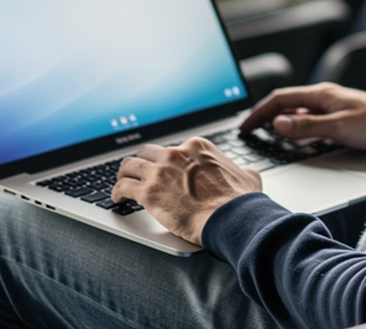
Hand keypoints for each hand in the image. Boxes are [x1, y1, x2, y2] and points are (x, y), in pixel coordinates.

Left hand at [111, 138, 260, 245]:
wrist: (231, 218)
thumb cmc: (241, 201)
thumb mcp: (248, 175)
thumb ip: (239, 170)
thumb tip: (243, 173)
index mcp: (197, 147)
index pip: (172, 148)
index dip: (166, 160)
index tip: (163, 169)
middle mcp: (176, 154)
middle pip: (147, 152)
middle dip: (142, 163)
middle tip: (139, 174)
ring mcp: (160, 171)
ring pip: (129, 165)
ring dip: (124, 174)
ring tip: (121, 183)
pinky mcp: (148, 192)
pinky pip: (122, 186)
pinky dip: (117, 192)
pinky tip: (118, 199)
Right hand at [240, 83, 365, 150]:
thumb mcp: (338, 127)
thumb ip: (307, 126)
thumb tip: (278, 124)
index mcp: (320, 94)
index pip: (280, 99)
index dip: (259, 112)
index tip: (245, 126)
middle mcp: (324, 97)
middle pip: (285, 104)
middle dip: (264, 116)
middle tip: (249, 131)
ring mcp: (331, 107)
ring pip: (297, 112)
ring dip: (279, 122)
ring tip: (265, 134)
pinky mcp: (339, 117)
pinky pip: (309, 120)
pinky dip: (295, 127)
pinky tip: (294, 137)